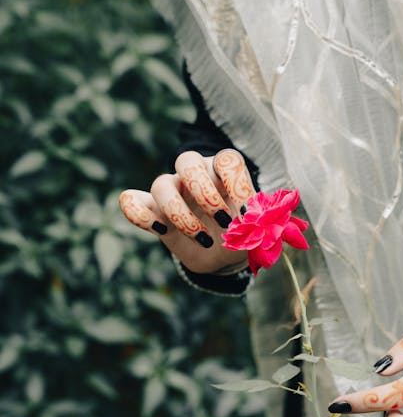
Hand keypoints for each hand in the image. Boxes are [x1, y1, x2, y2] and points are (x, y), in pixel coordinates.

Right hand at [119, 148, 254, 273]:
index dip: (236, 182)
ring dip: (180, 214)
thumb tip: (251, 220)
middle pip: (186, 160)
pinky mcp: (154, 212)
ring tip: (202, 239)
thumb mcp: (256, 231)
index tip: (247, 213)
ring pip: (160, 183)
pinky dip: (140, 215)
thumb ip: (256, 223)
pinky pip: (131, 202)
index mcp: (224, 172)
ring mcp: (172, 191)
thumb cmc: (242, 236)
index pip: (226, 159)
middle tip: (224, 222)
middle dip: (205, 193)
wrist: (224, 257)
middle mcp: (196, 175)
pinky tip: (160, 231)